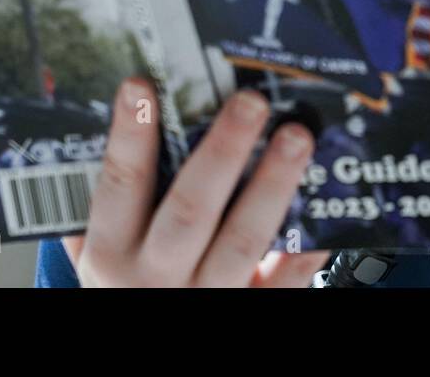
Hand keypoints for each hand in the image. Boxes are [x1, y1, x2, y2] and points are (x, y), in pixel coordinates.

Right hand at [62, 77, 329, 285]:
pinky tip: (322, 204)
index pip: (120, 185)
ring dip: (272, 184)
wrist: (149, 341)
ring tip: (297, 138)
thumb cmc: (130, 282)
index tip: (141, 87)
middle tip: (251, 102)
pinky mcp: (250, 308)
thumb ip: (111, 198)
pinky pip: (283, 279)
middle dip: (223, 152)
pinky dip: (305, 244)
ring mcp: (207, 294)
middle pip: (191, 210)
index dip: (130, 135)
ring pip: (242, 240)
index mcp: (114, 250)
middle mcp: (158, 275)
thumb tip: (128, 116)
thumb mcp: (107, 248)